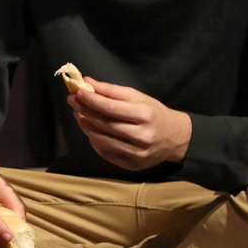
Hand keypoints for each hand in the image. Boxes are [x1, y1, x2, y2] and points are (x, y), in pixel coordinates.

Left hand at [68, 78, 191, 170]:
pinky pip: (106, 152)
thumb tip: (87, 82)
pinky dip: (95, 141)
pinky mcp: (133, 165)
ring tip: (79, 114)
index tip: (78, 92)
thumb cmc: (153, 113)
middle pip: (104, 124)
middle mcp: (142, 136)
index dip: (91, 100)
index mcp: (145, 115)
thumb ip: (112, 91)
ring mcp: (137, 153)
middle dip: (84, 110)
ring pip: (101, 139)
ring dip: (85, 126)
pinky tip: (91, 130)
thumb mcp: (138, 97)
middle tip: (72, 100)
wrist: (175, 138)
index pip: (110, 108)